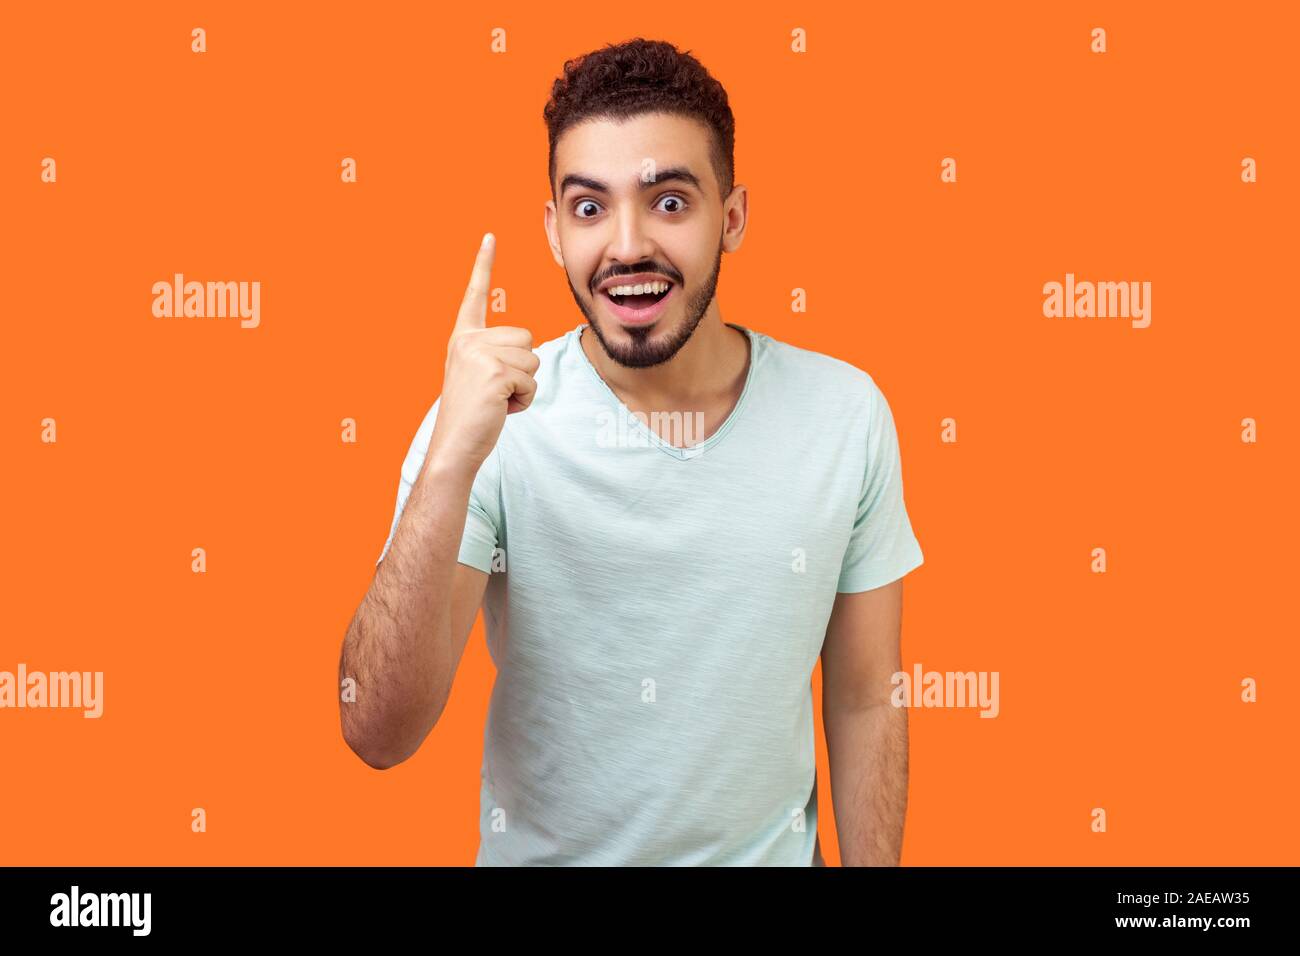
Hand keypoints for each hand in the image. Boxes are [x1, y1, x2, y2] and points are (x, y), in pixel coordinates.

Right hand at [432, 233, 538, 468]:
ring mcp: (479, 355)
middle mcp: (467, 340)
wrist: (454, 446)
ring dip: (523, 386)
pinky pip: (530, 380)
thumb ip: (496, 354)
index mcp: (462, 338)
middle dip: (522, 368)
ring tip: (496, 401)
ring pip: (532, 359)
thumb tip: (527, 344)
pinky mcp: (494, 373)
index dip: (483, 265)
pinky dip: (523, 400)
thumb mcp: (479, 376)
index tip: (489, 236)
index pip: (475, 295)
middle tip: (495, 391)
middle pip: (526, 337)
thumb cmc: (473, 416)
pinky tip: (500, 409)